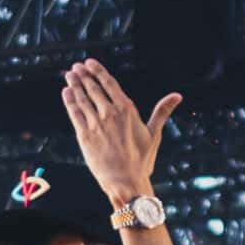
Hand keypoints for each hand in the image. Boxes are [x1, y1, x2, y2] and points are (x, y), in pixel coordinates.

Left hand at [61, 58, 179, 205]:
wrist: (125, 181)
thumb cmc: (141, 160)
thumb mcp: (154, 134)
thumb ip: (162, 111)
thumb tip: (178, 96)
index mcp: (126, 110)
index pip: (109, 83)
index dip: (97, 71)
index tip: (89, 63)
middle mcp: (109, 113)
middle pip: (93, 88)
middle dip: (83, 76)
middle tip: (76, 67)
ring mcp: (95, 124)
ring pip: (82, 99)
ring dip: (75, 85)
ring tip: (69, 76)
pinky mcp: (85, 135)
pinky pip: (75, 113)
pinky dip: (70, 101)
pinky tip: (66, 93)